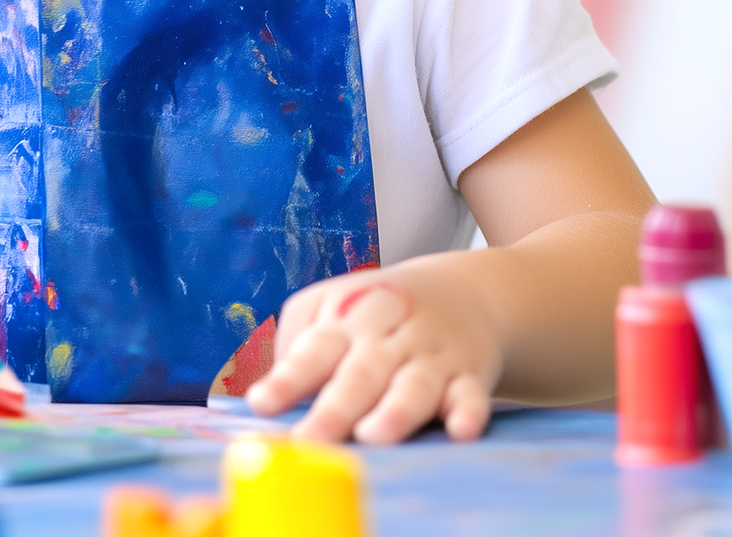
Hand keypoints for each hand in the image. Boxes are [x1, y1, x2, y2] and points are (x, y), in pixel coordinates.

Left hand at [246, 263, 500, 442]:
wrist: (461, 291)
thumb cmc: (377, 311)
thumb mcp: (331, 307)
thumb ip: (296, 343)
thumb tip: (270, 396)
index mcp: (346, 317)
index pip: (313, 349)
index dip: (287, 378)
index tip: (260, 403)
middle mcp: (387, 336)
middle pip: (360, 373)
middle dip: (336, 407)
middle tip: (311, 439)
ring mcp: (429, 354)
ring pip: (413, 385)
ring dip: (395, 410)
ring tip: (374, 436)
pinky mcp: (469, 374)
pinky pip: (471, 395)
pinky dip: (468, 412)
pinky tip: (461, 430)